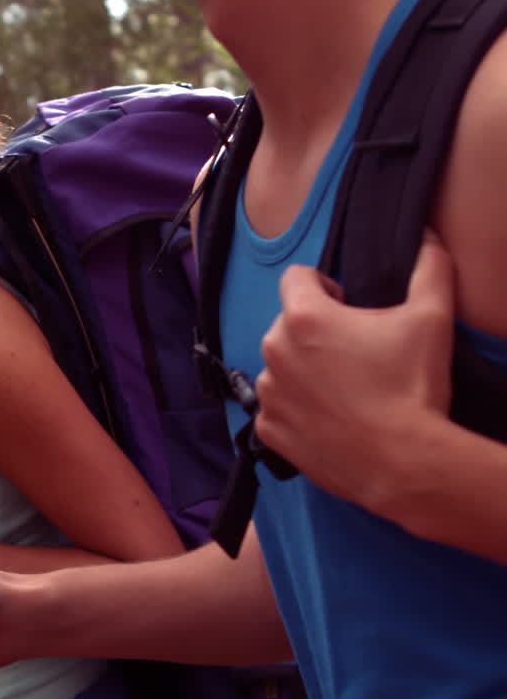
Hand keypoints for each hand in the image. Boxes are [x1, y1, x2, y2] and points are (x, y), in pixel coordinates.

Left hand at [255, 233, 454, 507]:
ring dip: (304, 369)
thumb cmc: (413, 387)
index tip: (347, 304)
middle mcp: (273, 350)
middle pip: (288, 323)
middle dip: (316, 330)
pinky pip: (276, 408)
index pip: (295, 277)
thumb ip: (429, 267)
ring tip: (345, 389)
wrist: (402, 462)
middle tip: (356, 352)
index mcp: (304, 317)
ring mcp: (267, 393)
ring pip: (281, 366)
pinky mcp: (268, 430)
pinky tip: (332, 417)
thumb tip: (426, 235)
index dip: (323, 284)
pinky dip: (298, 409)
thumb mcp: (431, 318)